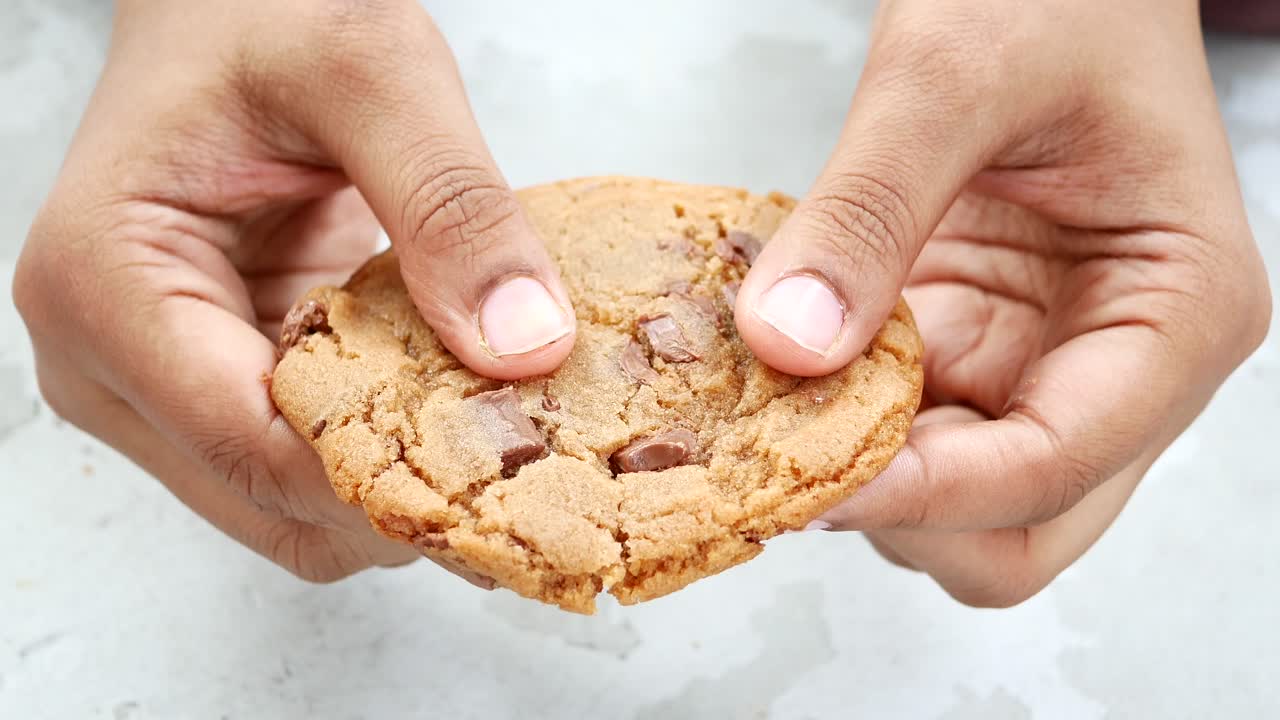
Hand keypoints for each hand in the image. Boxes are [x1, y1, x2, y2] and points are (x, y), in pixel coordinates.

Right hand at [13, 0, 574, 581]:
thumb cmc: (263, 13)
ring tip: (503, 445)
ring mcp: (157, 384)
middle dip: (402, 500)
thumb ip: (451, 204)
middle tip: (526, 469)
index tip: (506, 471)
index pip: (250, 444)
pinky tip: (462, 418)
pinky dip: (388, 456)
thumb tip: (525, 347)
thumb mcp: (374, 71)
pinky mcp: (213, 384)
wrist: (230, 7)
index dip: (386, 478)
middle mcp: (108, 360)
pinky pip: (306, 461)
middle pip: (270, 499)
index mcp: (107, 284)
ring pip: (292, 505)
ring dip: (401, 489)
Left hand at [734, 0, 1270, 604]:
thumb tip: (790, 342)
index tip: (808, 482)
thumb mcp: (953, 75)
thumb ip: (870, 209)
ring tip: (771, 404)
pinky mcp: (972, 344)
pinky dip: (837, 420)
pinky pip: (904, 428)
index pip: (1054, 464)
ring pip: (953, 498)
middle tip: (790, 454)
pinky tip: (778, 370)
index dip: (927, 494)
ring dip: (858, 472)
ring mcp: (1040, 361)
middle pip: (1018, 528)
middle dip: (905, 511)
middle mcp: (1119, 362)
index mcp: (1175, 312)